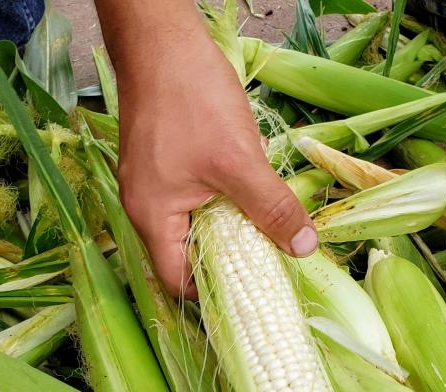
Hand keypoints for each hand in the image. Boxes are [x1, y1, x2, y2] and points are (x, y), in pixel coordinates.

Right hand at [99, 3, 316, 296]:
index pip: (177, 280)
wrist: (160, 39)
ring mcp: (150, 183)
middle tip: (267, 270)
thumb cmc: (192, 99)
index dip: (212, 295)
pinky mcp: (161, 162)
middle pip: (184, 254)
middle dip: (224, 263)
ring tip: (262, 233)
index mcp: (151, 217)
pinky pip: (190, 199)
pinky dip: (218, 204)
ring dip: (225, 230)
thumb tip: (303, 249)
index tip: (252, 299)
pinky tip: (245, 194)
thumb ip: (270, 208)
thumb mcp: (240, 161)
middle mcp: (143, 207)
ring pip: (190, 224)